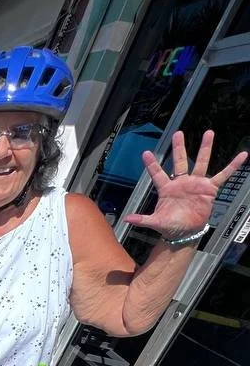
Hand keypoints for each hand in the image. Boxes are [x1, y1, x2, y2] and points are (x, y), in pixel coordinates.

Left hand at [127, 130, 247, 240]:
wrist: (185, 232)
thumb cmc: (170, 226)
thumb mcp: (156, 222)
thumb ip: (142, 219)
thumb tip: (126, 219)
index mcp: (167, 189)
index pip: (157, 174)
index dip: (152, 165)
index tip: (145, 153)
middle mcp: (181, 182)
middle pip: (179, 162)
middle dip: (179, 148)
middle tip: (178, 133)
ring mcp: (196, 184)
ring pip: (200, 163)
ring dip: (205, 148)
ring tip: (209, 133)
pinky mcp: (209, 189)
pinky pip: (223, 175)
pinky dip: (232, 166)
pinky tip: (242, 155)